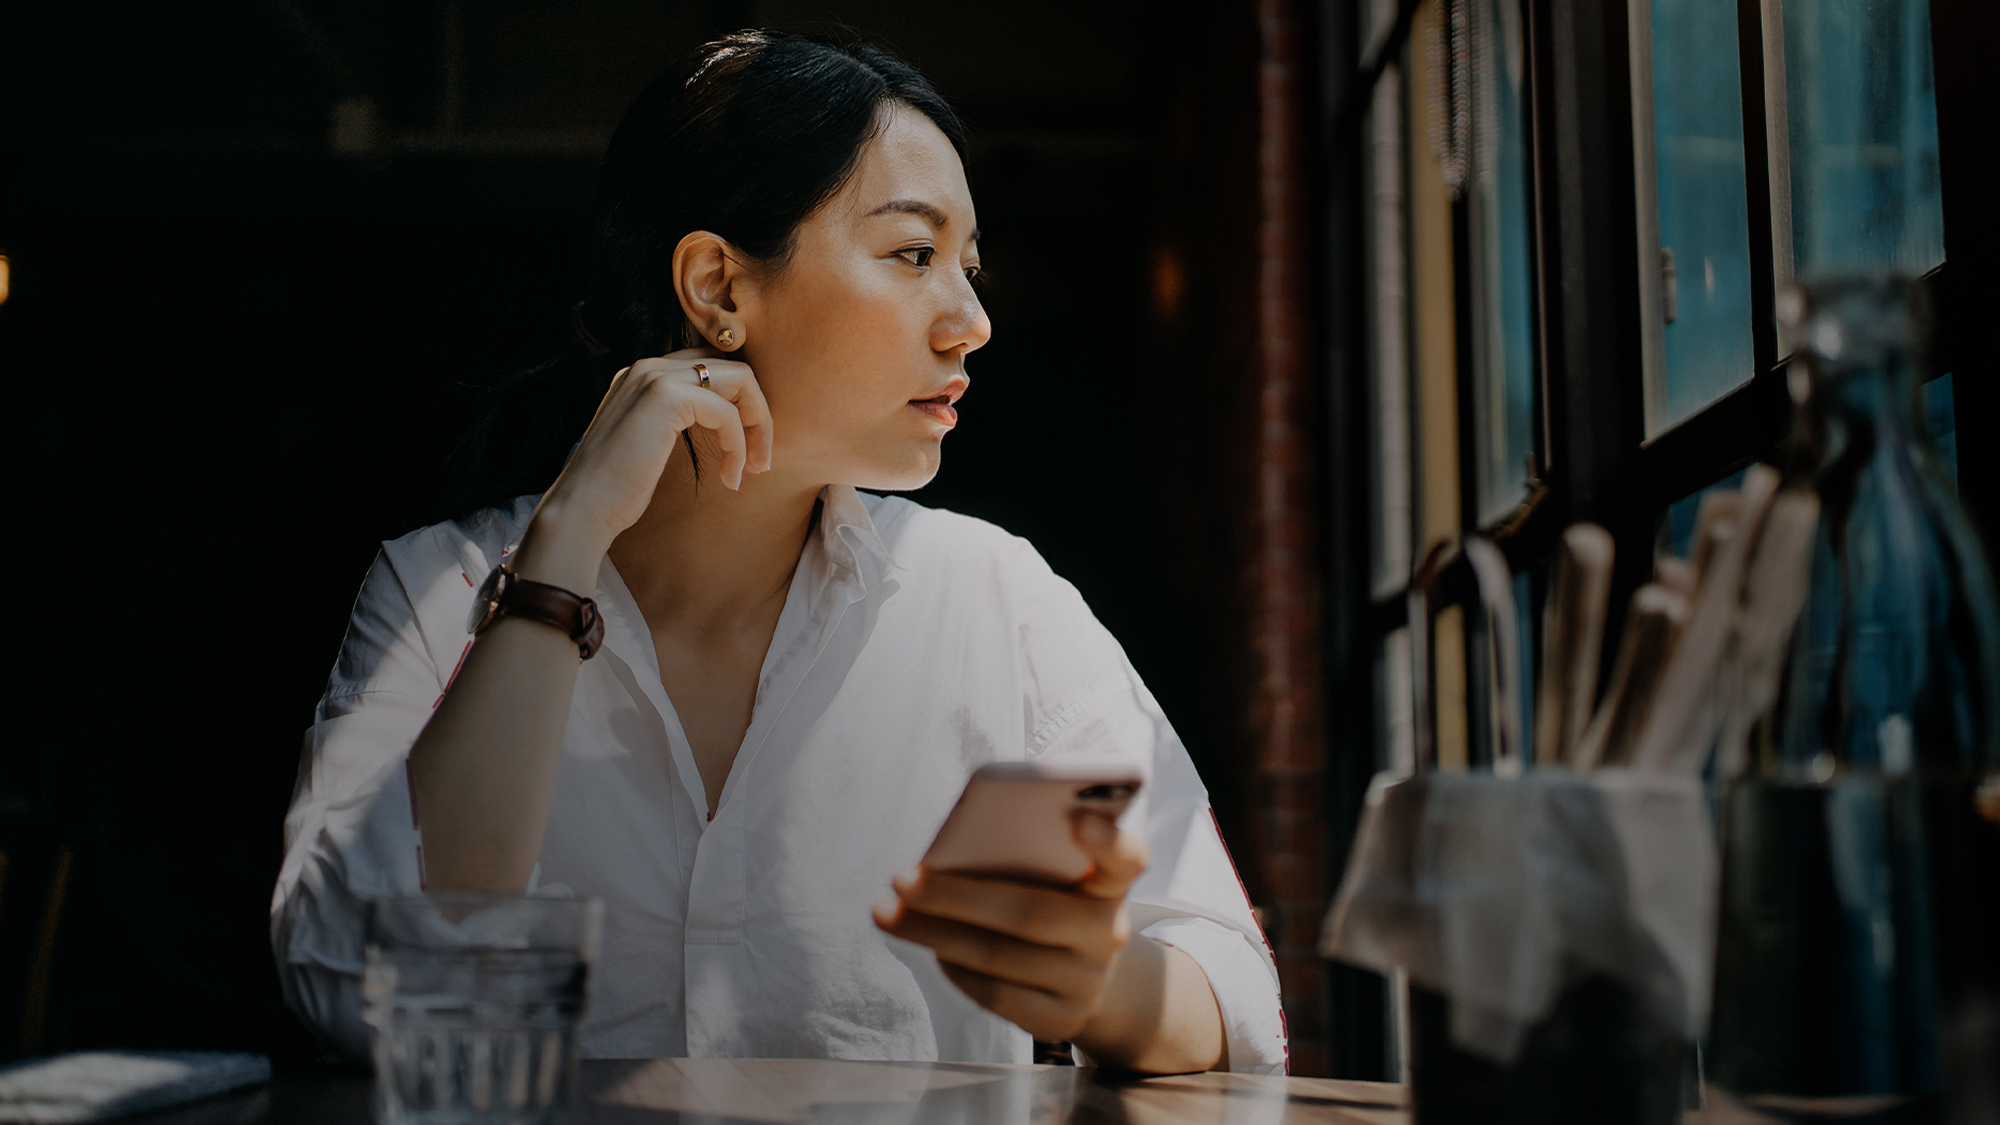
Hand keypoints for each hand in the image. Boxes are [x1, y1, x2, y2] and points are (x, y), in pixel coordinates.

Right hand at [540, 348, 773, 543]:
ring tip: (754, 468)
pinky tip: (730, 478)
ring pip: (740, 380)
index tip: (748, 445)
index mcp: (644, 375)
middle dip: (758, 412)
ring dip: (758, 426)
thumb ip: (679, 420)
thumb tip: (728, 418)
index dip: (742, 401)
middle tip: (761, 460)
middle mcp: (649, 367)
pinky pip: (727, 412)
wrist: (584, 508)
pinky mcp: (665, 398)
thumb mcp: (653, 443)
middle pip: (733, 367)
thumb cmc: (618, 488)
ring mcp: (655, 377)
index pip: (713, 365)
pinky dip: (738, 445)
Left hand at [872, 813, 1147, 1042]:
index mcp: (1112, 882)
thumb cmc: (1056, 903)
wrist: (1091, 978)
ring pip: (1001, 956)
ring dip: (934, 933)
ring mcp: (1088, 981)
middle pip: (1030, 912)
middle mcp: (1108, 932)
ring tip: (886, 912)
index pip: (1128, 857)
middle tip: (901, 877)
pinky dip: (955, 968)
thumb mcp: (1057, 875)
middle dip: (955, 896)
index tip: (1083, 820)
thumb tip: (948, 858)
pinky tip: (928, 947)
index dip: (1109, 840)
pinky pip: (997, 995)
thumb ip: (1026, 855)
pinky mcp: (1062, 1019)